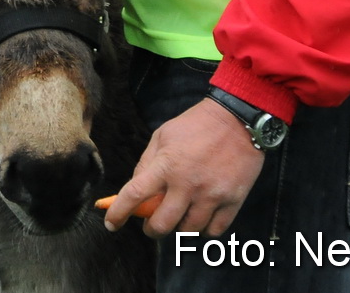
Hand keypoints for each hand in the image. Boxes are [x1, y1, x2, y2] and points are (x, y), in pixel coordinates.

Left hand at [102, 98, 266, 237]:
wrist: (238, 119)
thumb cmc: (195, 125)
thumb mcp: (162, 136)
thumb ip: (146, 164)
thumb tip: (135, 191)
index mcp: (166, 165)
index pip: (133, 196)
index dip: (118, 213)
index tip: (112, 223)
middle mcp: (187, 184)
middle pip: (161, 225)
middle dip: (151, 230)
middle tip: (151, 225)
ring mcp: (211, 195)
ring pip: (187, 231)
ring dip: (178, 228)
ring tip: (178, 216)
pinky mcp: (233, 201)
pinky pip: (213, 231)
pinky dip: (203, 229)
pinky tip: (200, 217)